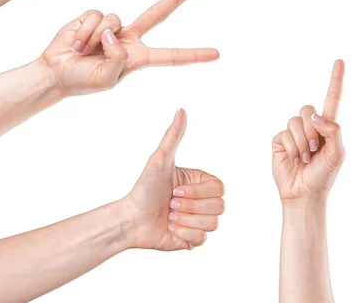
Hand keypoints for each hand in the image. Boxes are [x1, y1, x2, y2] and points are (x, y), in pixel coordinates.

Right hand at [41, 0, 218, 96]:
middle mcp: (130, 38)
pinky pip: (96, 16)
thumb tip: (116, 34)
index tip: (216, 54)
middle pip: (158, 13)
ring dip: (95, 39)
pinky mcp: (94, 16)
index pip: (171, 56)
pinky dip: (85, 31)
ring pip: (114, 20)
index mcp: (139, 57)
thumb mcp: (107, 80)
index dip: (193, 55)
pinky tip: (76, 42)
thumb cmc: (83, 81)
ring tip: (84, 52)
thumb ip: (118, 60)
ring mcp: (113, 26)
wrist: (55, 72)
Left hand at [124, 108, 224, 250]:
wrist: (131, 219)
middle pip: (219, 207)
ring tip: (169, 216)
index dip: (198, 192)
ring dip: (185, 220)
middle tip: (171, 203)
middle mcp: (203, 201)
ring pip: (212, 224)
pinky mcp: (193, 239)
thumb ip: (173, 135)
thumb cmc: (144, 188)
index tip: (176, 189)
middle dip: (190, 207)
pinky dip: (183, 233)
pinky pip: (202, 239)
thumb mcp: (160, 159)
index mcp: (200, 182)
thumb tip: (181, 110)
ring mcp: (199, 220)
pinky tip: (171, 228)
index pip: (219, 188)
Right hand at [272, 60, 345, 202]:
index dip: (336, 79)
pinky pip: (285, 134)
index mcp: (328, 125)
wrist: (305, 194)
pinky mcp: (280, 139)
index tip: (340, 61)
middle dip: (312, 131)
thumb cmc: (324, 175)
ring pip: (296, 121)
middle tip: (315, 150)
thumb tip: (315, 115)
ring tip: (305, 158)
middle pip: (308, 108)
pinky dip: (292, 149)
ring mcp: (294, 131)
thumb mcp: (338, 153)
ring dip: (303, 143)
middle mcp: (310, 124)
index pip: (332, 98)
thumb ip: (333, 131)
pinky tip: (294, 160)